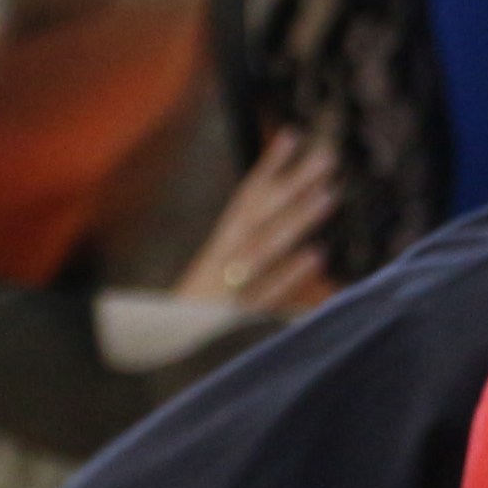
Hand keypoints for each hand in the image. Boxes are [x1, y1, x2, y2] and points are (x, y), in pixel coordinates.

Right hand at [174, 132, 338, 315]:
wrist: (158, 353)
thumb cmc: (201, 314)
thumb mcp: (228, 276)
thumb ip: (257, 248)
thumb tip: (297, 230)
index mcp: (222, 246)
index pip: (247, 197)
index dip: (269, 166)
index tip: (293, 133)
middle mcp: (221, 258)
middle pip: (259, 214)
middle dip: (292, 184)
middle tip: (327, 156)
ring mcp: (225, 285)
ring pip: (263, 246)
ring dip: (295, 219)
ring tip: (329, 194)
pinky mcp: (230, 316)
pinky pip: (263, 292)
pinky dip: (287, 273)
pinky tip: (316, 255)